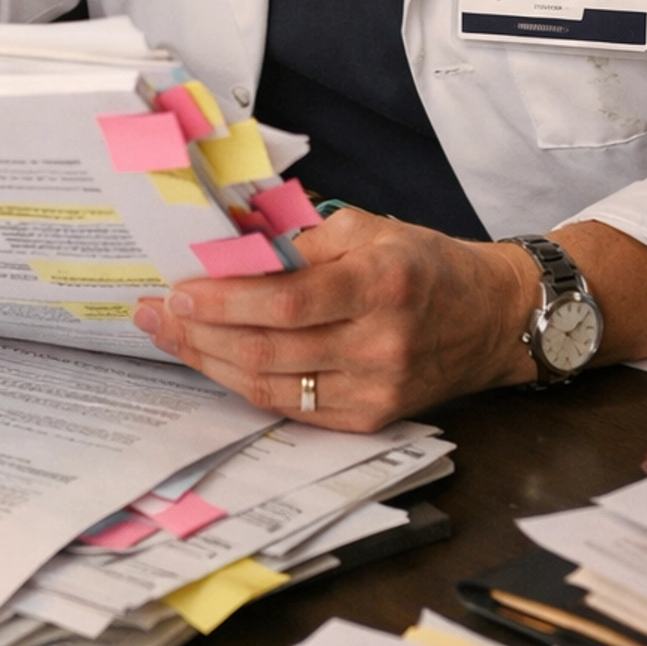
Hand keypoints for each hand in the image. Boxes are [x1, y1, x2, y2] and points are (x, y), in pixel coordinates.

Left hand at [132, 209, 538, 429]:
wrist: (492, 318)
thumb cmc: (426, 263)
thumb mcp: (371, 228)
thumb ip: (303, 238)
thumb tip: (231, 243)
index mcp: (382, 284)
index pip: (289, 302)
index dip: (226, 301)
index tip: (178, 290)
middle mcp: (380, 344)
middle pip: (271, 350)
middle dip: (200, 334)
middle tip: (154, 314)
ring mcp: (377, 390)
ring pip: (274, 387)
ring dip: (212, 363)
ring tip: (170, 337)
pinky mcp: (372, 418)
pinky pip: (294, 408)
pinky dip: (247, 385)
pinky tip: (215, 362)